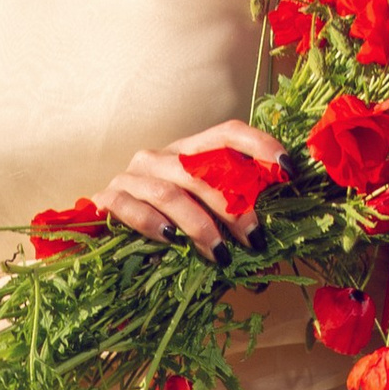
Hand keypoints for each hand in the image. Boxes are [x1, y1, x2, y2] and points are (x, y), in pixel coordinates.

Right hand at [97, 121, 282, 260]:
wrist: (100, 237)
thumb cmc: (161, 231)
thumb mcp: (199, 220)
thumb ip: (227, 223)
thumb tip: (267, 250)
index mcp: (188, 152)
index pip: (227, 134)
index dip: (260, 146)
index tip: (288, 171)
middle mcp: (160, 157)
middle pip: (203, 169)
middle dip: (234, 206)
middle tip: (256, 239)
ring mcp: (132, 176)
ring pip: (171, 192)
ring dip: (201, 225)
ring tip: (221, 255)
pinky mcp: (108, 199)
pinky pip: (131, 207)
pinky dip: (153, 224)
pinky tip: (171, 241)